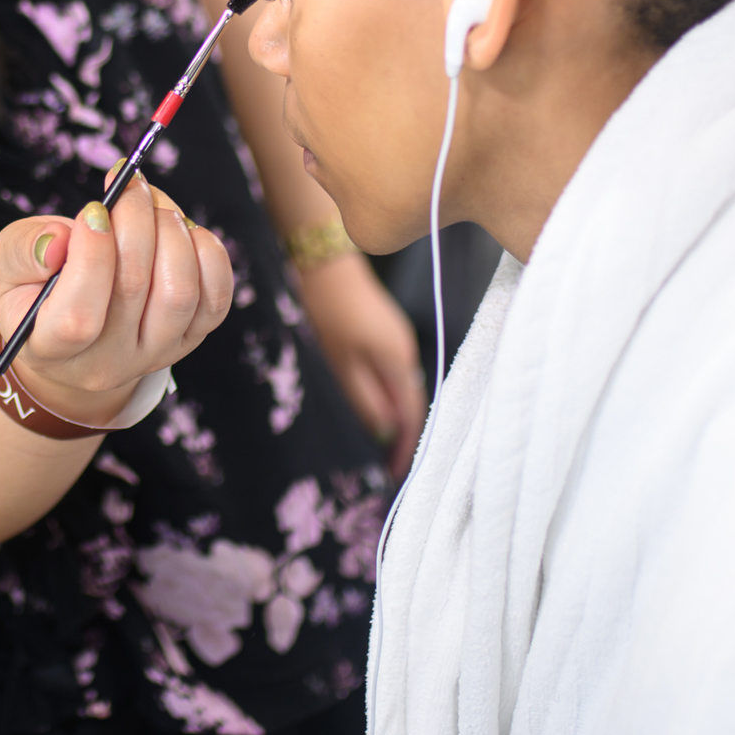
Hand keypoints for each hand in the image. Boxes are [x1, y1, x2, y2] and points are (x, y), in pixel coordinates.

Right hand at [0, 175, 233, 411]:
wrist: (75, 335)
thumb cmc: (37, 289)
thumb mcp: (10, 266)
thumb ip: (24, 251)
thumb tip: (62, 239)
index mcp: (51, 349)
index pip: (77, 319)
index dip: (91, 258)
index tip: (94, 209)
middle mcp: (107, 363)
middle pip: (134, 290)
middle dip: (135, 219)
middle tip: (128, 185)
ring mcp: (154, 354)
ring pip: (179, 292)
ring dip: (171, 230)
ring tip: (151, 203)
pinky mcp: (190, 339)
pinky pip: (215, 298)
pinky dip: (206, 252)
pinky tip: (181, 230)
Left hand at [300, 252, 425, 479]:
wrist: (322, 259)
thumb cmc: (327, 310)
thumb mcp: (340, 362)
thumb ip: (365, 399)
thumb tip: (385, 433)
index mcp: (398, 361)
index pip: (411, 415)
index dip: (404, 447)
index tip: (393, 474)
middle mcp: (405, 351)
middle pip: (410, 403)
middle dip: (400, 437)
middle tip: (385, 467)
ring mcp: (396, 338)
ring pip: (401, 388)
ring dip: (392, 417)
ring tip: (377, 445)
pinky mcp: (384, 330)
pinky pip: (391, 373)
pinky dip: (386, 395)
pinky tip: (371, 406)